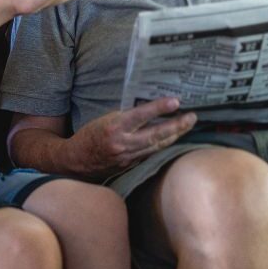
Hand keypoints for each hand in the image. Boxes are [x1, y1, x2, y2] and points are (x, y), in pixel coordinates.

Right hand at [69, 97, 196, 178]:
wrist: (75, 161)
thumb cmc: (90, 135)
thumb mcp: (106, 118)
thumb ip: (128, 117)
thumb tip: (151, 111)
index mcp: (115, 127)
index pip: (141, 115)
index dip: (159, 108)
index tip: (176, 102)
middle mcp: (123, 143)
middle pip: (156, 135)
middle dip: (177, 126)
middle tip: (192, 117)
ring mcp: (128, 157)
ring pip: (156, 146)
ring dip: (175, 136)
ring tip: (188, 126)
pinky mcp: (130, 166)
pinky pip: (150, 154)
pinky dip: (163, 145)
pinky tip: (173, 139)